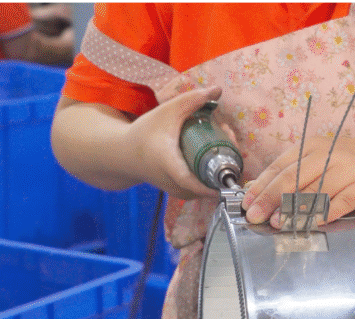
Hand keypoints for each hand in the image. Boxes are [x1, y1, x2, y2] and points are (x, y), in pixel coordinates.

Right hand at [122, 86, 223, 200]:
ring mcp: (177, 190)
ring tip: (223, 143)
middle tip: (228, 136)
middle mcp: (174, 183)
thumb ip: (192, 100)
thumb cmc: (145, 132)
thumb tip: (217, 90)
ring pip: (204, 188)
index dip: (211, 183)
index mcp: (170, 165)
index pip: (191, 182)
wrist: (126, 154)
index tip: (228, 177)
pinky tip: (215, 157)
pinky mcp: (179, 191)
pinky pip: (199, 189)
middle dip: (224, 162)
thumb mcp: (168, 112)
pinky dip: (210, 176)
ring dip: (219, 169)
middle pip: (205, 184)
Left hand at [241, 137, 354, 227]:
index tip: (247, 204)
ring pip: (315, 192)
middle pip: (293, 178)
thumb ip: (286, 177)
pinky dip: (323, 214)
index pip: (279, 167)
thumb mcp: (312, 165)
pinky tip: (310, 223)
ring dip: (294, 210)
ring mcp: (348, 168)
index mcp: (310, 146)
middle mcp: (329, 154)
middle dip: (270, 199)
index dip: (261, 187)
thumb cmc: (338, 169)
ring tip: (278, 223)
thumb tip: (253, 192)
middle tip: (256, 217)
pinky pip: (340, 203)